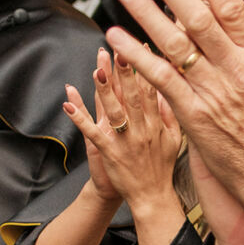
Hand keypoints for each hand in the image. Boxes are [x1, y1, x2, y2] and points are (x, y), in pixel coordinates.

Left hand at [64, 48, 181, 216]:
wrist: (152, 197)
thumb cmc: (162, 167)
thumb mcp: (175, 139)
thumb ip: (170, 114)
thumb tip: (167, 91)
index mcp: (157, 124)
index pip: (151, 90)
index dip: (146, 68)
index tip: (141, 47)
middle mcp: (142, 129)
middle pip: (132, 95)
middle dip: (125, 71)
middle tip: (119, 48)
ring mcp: (126, 140)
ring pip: (114, 110)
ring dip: (103, 90)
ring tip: (95, 69)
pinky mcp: (110, 152)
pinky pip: (93, 133)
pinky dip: (80, 118)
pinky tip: (68, 104)